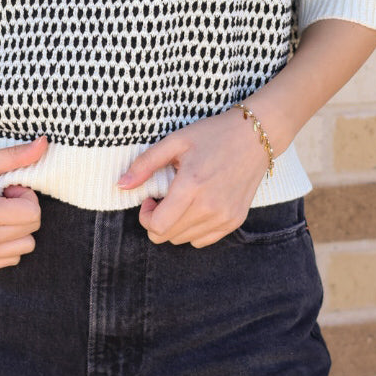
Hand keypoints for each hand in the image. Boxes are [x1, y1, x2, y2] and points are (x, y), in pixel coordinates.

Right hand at [0, 136, 47, 270]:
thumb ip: (17, 155)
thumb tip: (46, 142)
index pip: (33, 214)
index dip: (25, 197)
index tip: (7, 189)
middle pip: (31, 231)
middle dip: (22, 211)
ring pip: (24, 248)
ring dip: (16, 230)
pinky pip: (9, 260)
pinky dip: (5, 244)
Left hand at [115, 108, 272, 246]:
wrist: (254, 136)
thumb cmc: (213, 134)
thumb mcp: (175, 141)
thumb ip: (145, 164)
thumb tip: (121, 185)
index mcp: (191, 187)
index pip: (157, 226)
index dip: (145, 216)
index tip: (150, 198)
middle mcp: (209, 207)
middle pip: (167, 236)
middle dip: (158, 220)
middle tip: (165, 197)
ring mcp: (224, 217)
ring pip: (183, 240)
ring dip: (175, 225)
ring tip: (183, 199)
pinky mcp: (235, 221)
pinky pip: (203, 241)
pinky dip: (193, 229)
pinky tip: (197, 206)